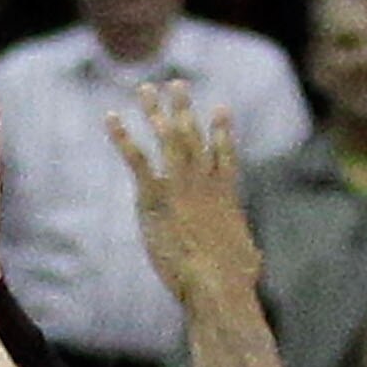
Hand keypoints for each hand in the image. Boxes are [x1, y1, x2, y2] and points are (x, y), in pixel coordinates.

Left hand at [109, 80, 262, 317]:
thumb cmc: (235, 280)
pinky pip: (137, 158)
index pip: (224, 153)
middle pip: (193, 134)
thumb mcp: (247, 261)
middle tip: (176, 84)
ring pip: (167, 136)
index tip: (222, 107)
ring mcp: (180, 185)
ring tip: (145, 89)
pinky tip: (111, 118)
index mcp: (226, 193)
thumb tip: (255, 261)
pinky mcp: (156, 196)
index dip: (222, 129)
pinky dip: (122, 136)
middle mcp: (204, 180)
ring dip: (154, 110)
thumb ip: (247, 253)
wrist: (217, 282)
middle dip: (183, 107)